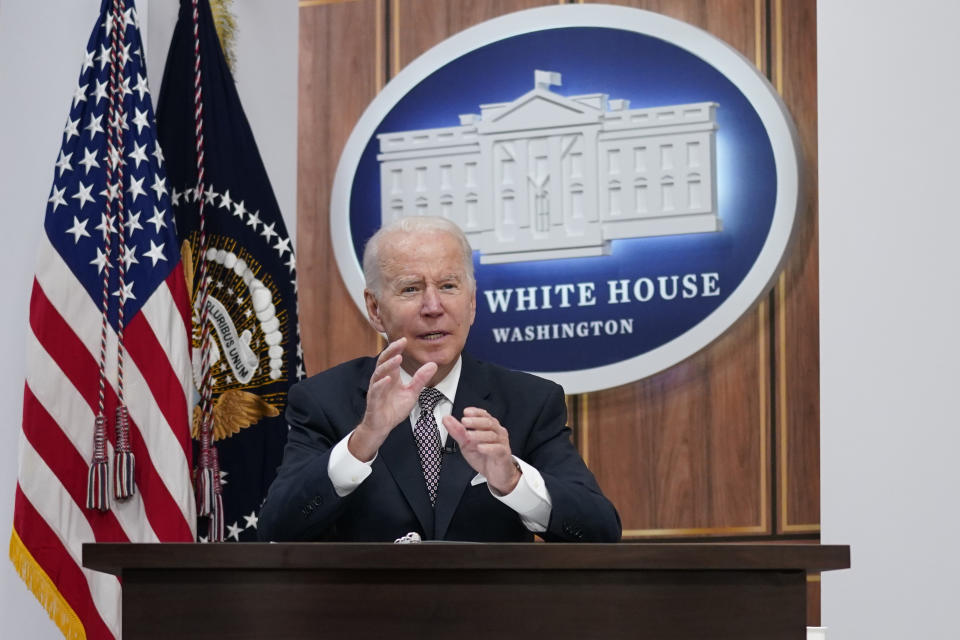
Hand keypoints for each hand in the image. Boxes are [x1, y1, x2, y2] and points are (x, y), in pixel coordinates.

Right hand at [349, 338, 436, 460]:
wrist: (382, 426)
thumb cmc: (394, 409)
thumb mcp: (412, 393)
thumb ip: (420, 379)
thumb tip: (433, 364)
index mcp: (391, 376)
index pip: (392, 358)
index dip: (397, 348)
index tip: (405, 339)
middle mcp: (381, 380)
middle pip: (384, 361)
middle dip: (391, 351)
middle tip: (400, 342)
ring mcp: (376, 389)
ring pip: (379, 373)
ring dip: (388, 365)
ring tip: (397, 358)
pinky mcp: (373, 401)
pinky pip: (375, 390)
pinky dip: (381, 384)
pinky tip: (388, 379)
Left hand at [443, 408, 520, 493]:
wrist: (496, 474)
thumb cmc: (483, 456)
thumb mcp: (466, 444)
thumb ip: (458, 431)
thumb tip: (447, 419)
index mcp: (488, 427)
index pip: (483, 415)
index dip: (475, 412)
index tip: (466, 412)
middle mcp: (497, 432)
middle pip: (488, 423)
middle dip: (475, 421)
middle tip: (464, 421)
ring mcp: (502, 442)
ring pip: (492, 435)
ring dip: (479, 434)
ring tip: (469, 435)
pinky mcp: (503, 454)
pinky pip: (498, 449)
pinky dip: (488, 448)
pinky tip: (480, 447)